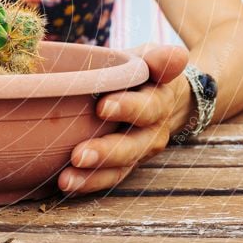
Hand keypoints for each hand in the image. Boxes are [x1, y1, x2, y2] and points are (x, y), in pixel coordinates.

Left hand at [59, 44, 190, 195]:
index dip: (127, 108)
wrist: (160, 97)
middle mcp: (152, 132)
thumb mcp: (151, 58)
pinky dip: (87, 185)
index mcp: (159, 102)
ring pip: (119, 169)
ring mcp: (138, 152)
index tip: (102, 107)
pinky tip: (66, 187)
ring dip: (92, 177)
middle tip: (78, 155)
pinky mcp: (123, 165)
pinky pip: (107, 179)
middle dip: (105, 152)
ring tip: (66, 181)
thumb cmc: (144, 72)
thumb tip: (177, 56)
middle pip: (132, 146)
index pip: (147, 106)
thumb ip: (158, 59)